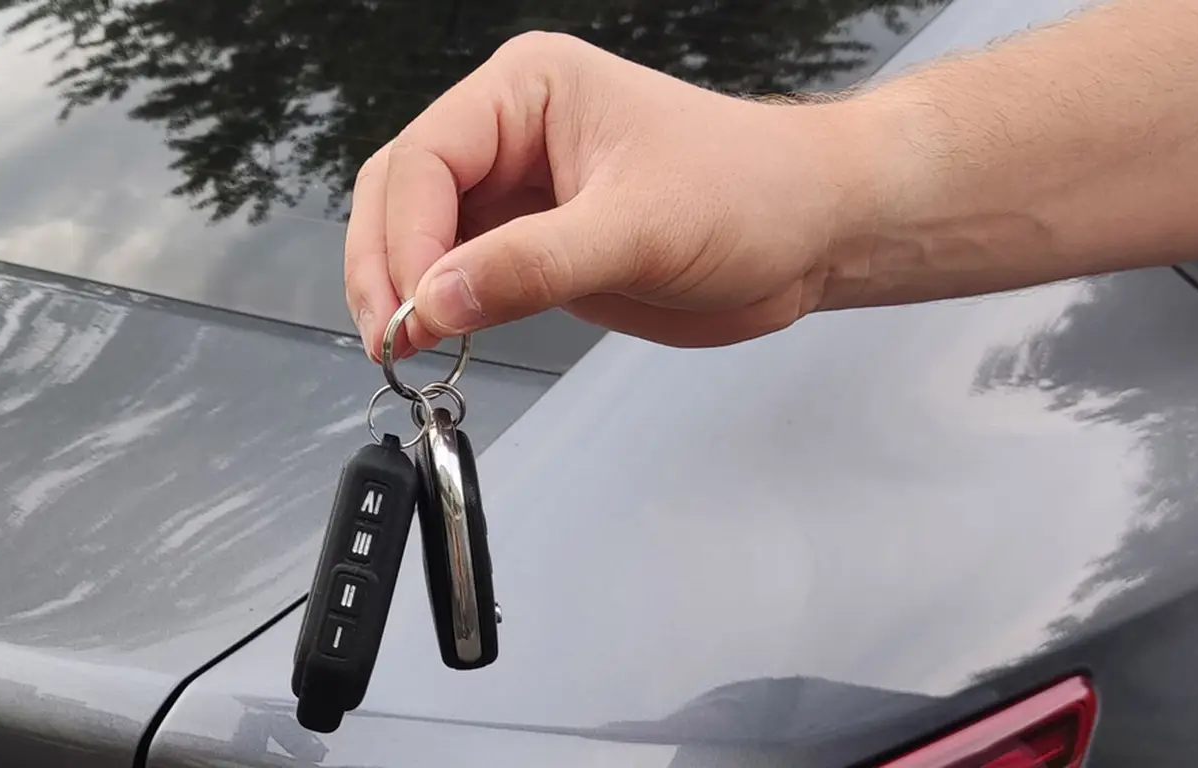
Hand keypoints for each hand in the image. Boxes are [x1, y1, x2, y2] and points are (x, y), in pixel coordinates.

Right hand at [343, 31, 875, 359]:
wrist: (811, 234)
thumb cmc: (751, 192)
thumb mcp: (638, 227)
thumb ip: (531, 265)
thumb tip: (434, 300)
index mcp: (528, 91)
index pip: (426, 158)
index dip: (405, 236)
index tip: (413, 307)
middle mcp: (511, 135)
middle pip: (401, 191)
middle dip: (386, 264)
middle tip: (393, 335)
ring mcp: (518, 193)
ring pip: (419, 235)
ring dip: (403, 289)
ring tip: (408, 345)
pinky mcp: (533, 246)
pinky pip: (461, 274)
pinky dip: (440, 308)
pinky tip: (441, 339)